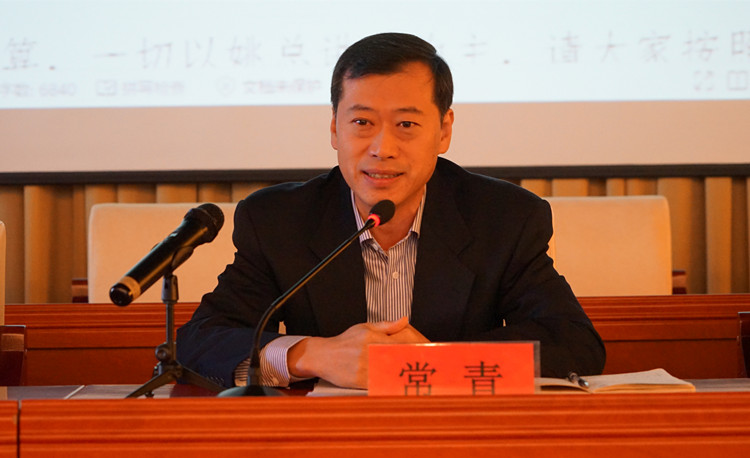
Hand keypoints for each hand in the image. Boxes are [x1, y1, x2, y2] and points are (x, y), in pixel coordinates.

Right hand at [287, 317, 428, 388]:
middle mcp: (369, 351)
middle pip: (397, 358)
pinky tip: (400, 387)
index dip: (415, 348)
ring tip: (419, 377)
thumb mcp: (364, 328)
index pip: (399, 342)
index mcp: (372, 337)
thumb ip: (386, 326)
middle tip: (429, 367)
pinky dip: (390, 385)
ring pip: (389, 372)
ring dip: (405, 375)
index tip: (428, 352)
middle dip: (413, 363)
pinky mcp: (359, 380)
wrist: (323, 355)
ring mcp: (364, 367)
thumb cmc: (344, 342)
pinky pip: (378, 383)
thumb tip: (404, 320)